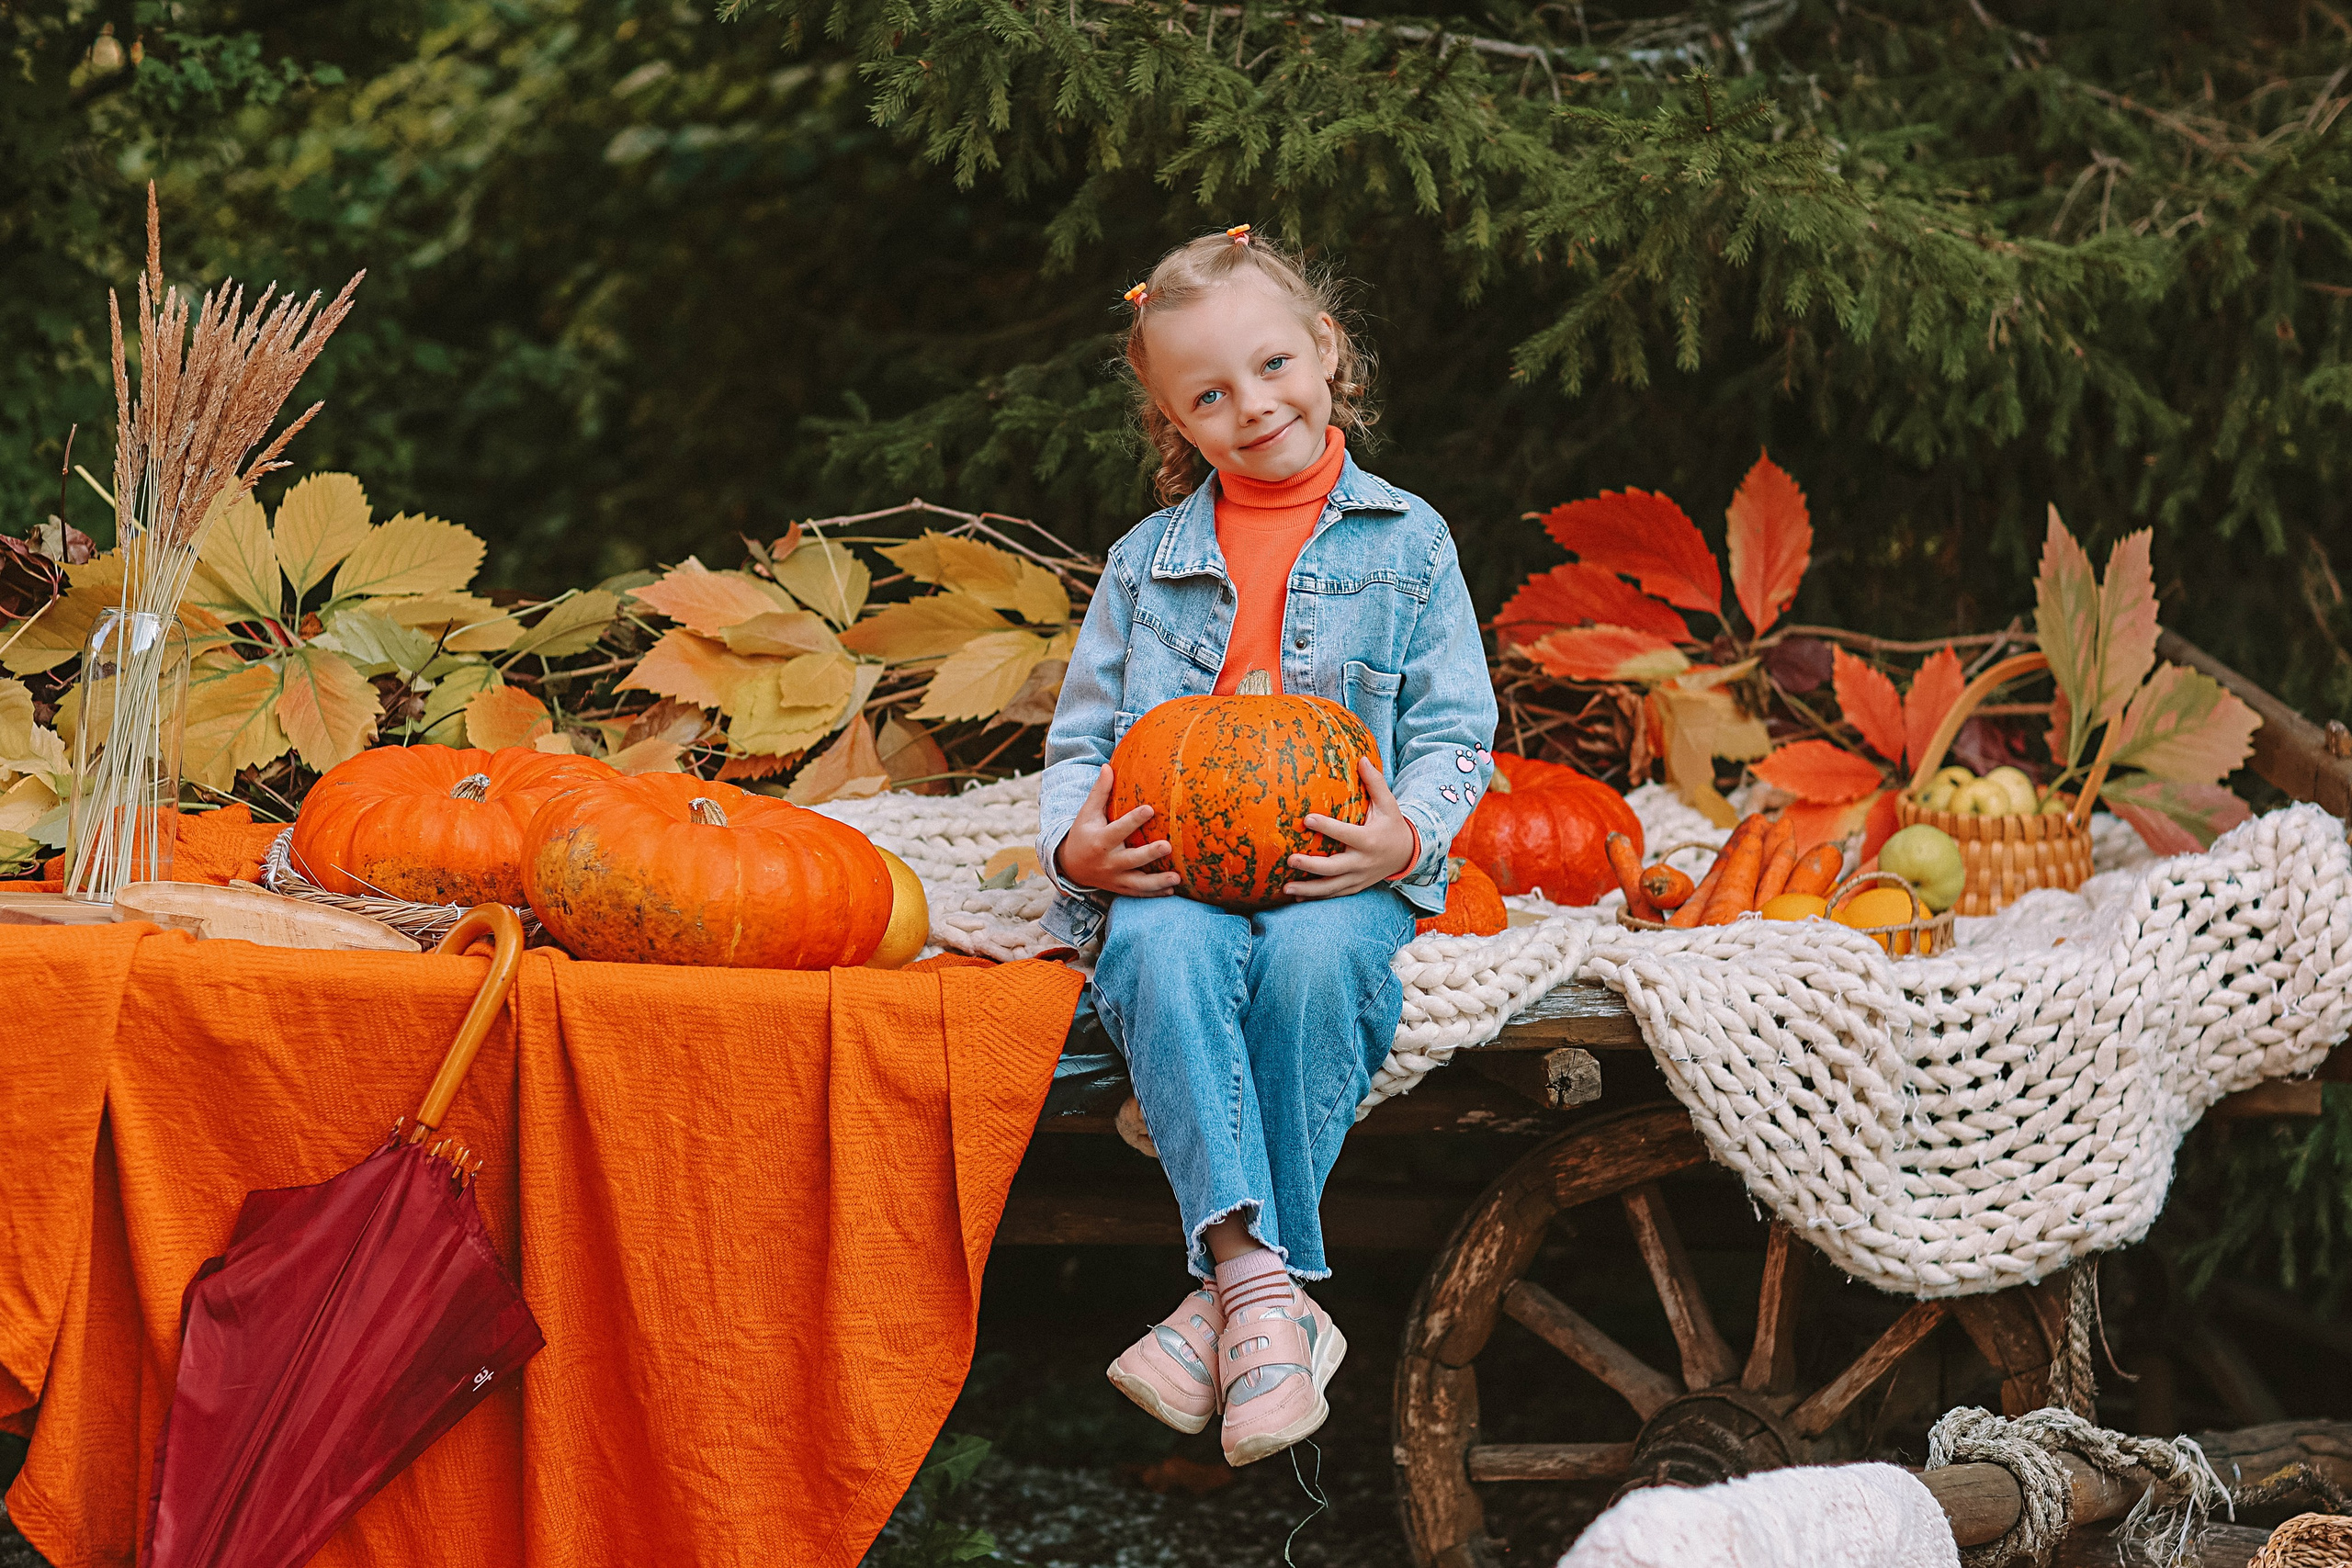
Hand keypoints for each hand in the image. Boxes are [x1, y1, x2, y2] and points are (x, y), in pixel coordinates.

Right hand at [1055, 766, 1181, 897]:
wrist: (1071, 867)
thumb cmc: (1083, 834)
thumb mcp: (1087, 813)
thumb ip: (1099, 792)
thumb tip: (1107, 766)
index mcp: (1100, 841)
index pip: (1118, 830)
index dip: (1133, 820)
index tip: (1150, 809)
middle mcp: (1108, 862)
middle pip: (1131, 860)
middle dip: (1149, 854)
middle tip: (1167, 846)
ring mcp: (1114, 878)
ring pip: (1137, 883)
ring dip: (1158, 882)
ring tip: (1177, 878)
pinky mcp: (1120, 888)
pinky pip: (1138, 893)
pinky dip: (1154, 893)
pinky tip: (1172, 890)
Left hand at [1285, 758, 1416, 898]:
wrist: (1408, 854)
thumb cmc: (1392, 825)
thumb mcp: (1389, 804)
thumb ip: (1375, 783)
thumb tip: (1362, 758)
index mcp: (1370, 840)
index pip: (1345, 834)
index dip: (1327, 827)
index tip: (1306, 819)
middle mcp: (1363, 862)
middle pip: (1334, 868)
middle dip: (1310, 865)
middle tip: (1290, 859)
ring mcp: (1359, 877)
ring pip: (1331, 887)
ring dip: (1308, 889)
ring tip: (1286, 888)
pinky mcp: (1356, 886)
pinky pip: (1334, 894)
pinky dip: (1316, 897)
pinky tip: (1296, 897)